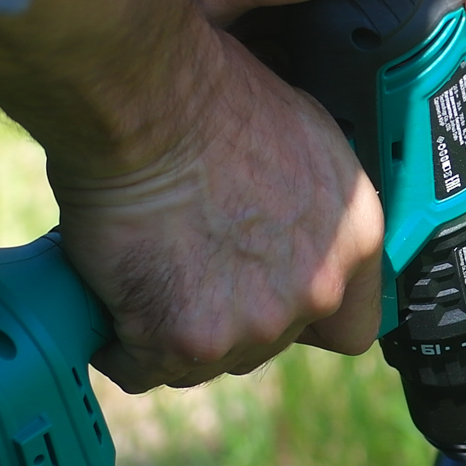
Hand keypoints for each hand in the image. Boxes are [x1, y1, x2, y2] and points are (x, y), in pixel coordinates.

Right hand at [0, 0, 387, 389]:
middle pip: (266, 344)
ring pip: (206, 361)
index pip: (349, 326)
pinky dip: (118, 339)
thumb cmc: (210, 98)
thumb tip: (289, 225)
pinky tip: (110, 290)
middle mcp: (317, 288)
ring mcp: (256, 321)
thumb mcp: (303, 136)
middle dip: (224, 316)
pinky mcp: (189, 340)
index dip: (300, 318)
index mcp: (355, 239)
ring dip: (170, 330)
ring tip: (144, 265)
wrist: (147, 99)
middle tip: (182, 263)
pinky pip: (144, 366)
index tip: (264, 298)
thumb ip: (312, 205)